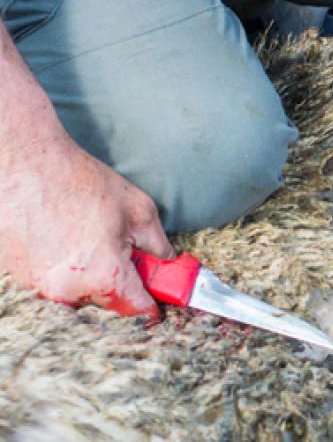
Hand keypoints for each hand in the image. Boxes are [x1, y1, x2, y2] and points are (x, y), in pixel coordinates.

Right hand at [0, 135, 173, 319]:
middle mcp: (69, 291)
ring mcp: (40, 288)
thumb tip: (167, 263)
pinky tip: (67, 243)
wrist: (24, 165)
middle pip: (108, 306)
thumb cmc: (82, 183)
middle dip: (122, 287)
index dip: (153, 305)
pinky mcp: (21, 279)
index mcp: (104, 277)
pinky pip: (56, 286)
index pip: (138, 310)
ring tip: (90, 241)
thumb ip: (159, 246)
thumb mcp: (139, 211)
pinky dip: (67, 272)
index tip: (159, 301)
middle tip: (125, 257)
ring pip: (80, 297)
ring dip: (93, 279)